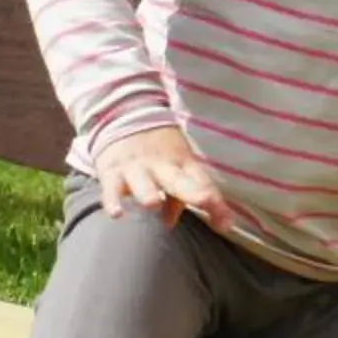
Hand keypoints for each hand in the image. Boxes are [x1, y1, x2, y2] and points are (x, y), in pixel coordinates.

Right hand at [94, 125, 231, 233]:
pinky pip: (111, 189)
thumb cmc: (156, 148)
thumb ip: (179, 196)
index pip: (202, 183)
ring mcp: (136, 169)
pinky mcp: (111, 172)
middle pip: (178, 181)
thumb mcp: (174, 165)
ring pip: (144, 185)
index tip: (226, 223)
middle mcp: (161, 166)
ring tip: (153, 203)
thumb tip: (171, 222)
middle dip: (192, 193)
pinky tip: (116, 213)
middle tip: (204, 200)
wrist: (123, 114)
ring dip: (149, 194)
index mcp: (182, 163)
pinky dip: (113, 201)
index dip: (215, 202)